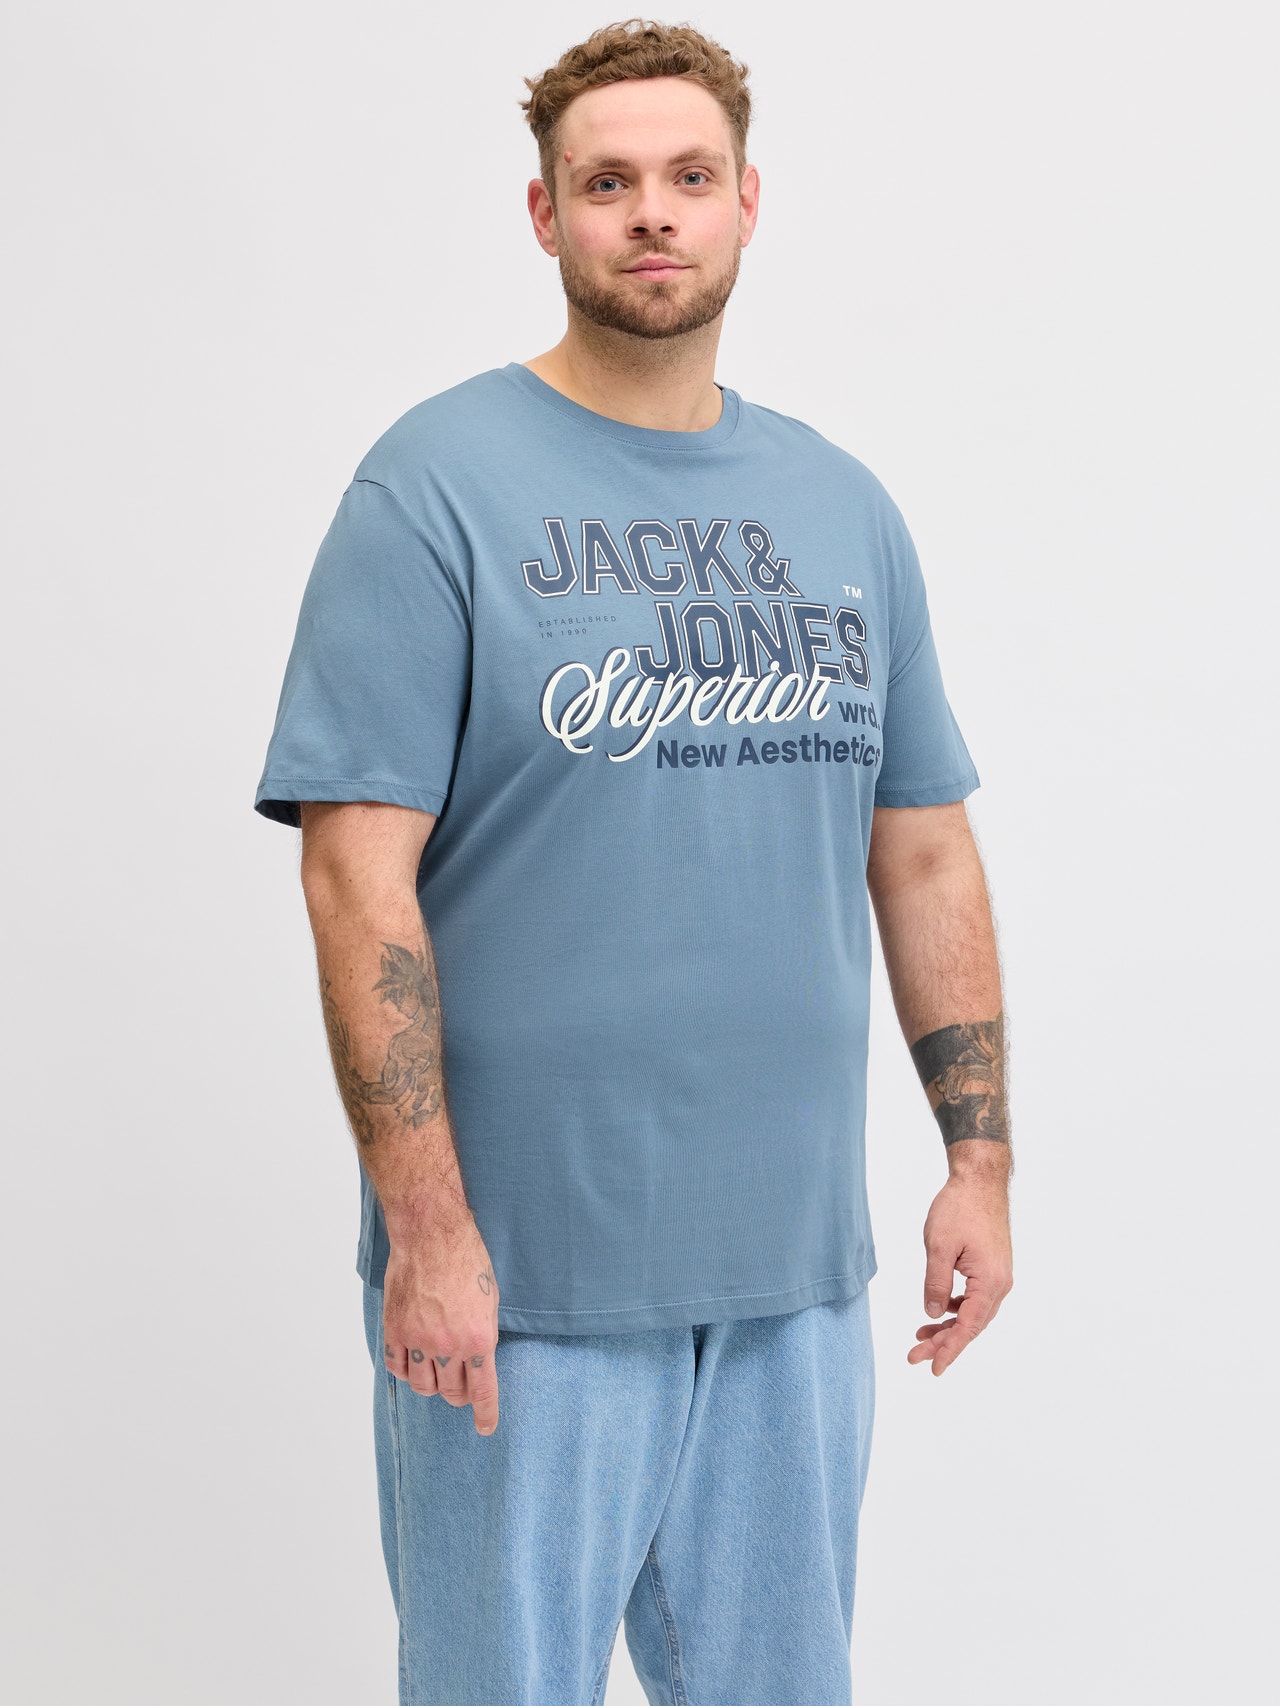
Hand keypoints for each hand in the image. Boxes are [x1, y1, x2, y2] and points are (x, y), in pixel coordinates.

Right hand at [381, 1212, 500, 1434]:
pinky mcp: (394, 1329)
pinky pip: (397, 1367)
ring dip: (433, 1383)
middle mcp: (448, 1345)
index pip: (483, 1391)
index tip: (485, 1427)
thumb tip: (478, 1362)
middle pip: (452, 1393)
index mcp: (478, 1339)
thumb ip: (483, 1335)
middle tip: (462, 1385)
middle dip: (460, 1394)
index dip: (485, 1414)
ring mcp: (417, 1339)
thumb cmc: (467, 1260)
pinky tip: (413, 1360)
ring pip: (423, 1386)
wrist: (431, 1234)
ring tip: (437, 1369)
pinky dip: (406, 1370)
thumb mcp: (490, 1301)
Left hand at [909, 1169, 1012, 1375]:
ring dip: (949, 1327)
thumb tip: (932, 1315)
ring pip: (973, 1313)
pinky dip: (956, 1308)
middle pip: (971, 1325)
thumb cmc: (960, 1208)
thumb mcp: (939, 1246)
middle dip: (943, 1342)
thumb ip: (935, 1283)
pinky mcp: (991, 1268)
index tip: (933, 1369)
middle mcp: (1000, 1284)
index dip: (950, 1350)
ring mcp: (998, 1276)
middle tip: (914, 1355)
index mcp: (990, 1282)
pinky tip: (938, 1310)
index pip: (968, 1327)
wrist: (980, 1181)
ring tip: (921, 1337)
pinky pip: (974, 1298)